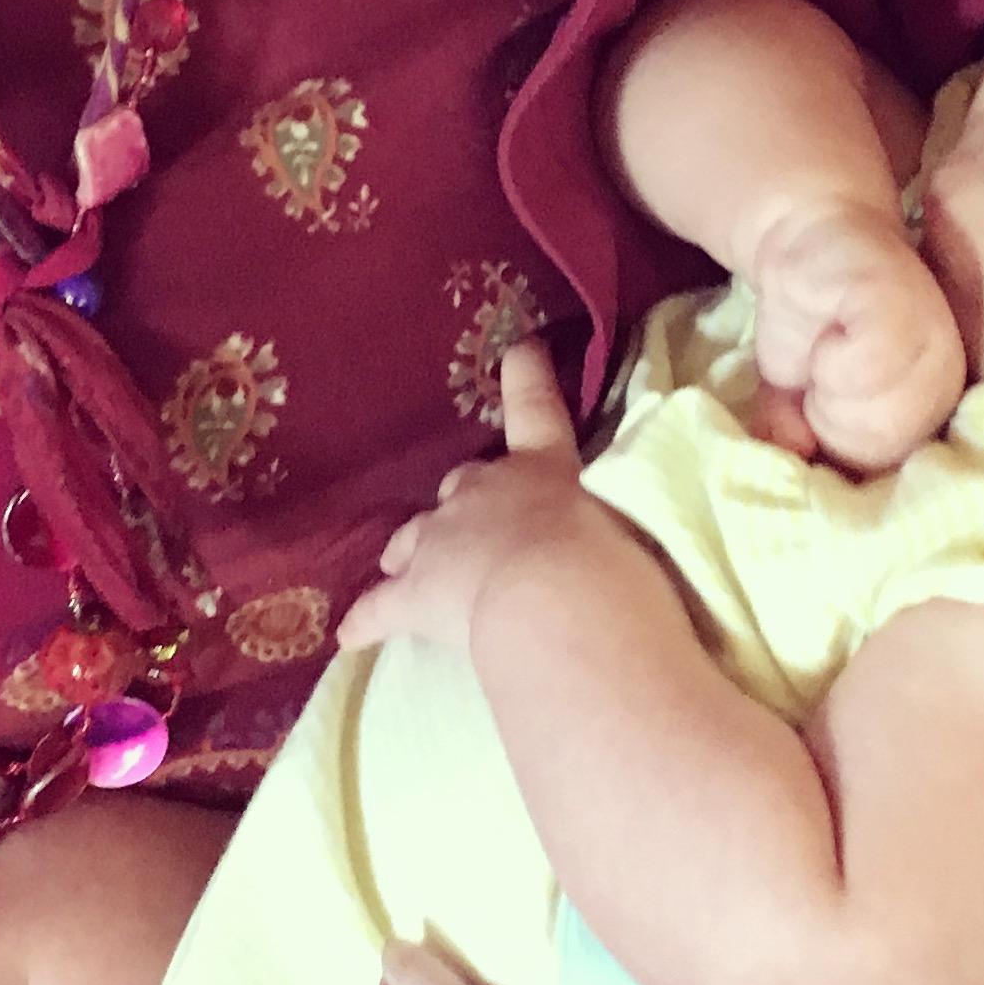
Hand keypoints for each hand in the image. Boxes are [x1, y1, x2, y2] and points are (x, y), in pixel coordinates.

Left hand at [339, 346, 637, 655]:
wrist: (554, 596)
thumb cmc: (609, 557)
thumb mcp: (626, 522)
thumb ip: (620, 518)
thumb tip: (634, 534)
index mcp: (543, 467)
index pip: (535, 410)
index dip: (527, 378)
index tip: (518, 350)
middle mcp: (484, 491)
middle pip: (462, 486)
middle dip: (465, 504)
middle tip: (477, 530)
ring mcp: (441, 539)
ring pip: (414, 537)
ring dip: (412, 548)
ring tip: (403, 564)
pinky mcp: (414, 594)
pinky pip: (380, 607)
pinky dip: (365, 620)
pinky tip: (348, 635)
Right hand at [744, 197, 968, 473]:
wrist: (810, 243)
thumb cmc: (813, 326)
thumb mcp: (799, 402)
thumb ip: (801, 439)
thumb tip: (800, 460)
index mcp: (932, 410)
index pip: (892, 472)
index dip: (842, 447)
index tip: (822, 405)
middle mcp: (945, 376)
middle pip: (885, 447)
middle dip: (832, 420)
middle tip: (820, 374)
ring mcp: (932, 338)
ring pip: (878, 416)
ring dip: (828, 390)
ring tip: (824, 349)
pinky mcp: (906, 304)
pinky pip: (866, 370)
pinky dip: (831, 360)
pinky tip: (828, 331)